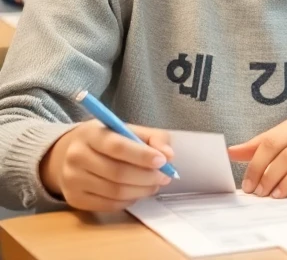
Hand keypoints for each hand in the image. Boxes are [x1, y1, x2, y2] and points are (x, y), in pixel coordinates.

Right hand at [39, 120, 174, 211]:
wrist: (68, 155)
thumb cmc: (107, 141)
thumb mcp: (128, 130)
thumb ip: (153, 138)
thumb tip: (169, 156)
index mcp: (91, 134)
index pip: (117, 147)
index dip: (142, 156)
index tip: (163, 161)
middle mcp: (76, 157)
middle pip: (117, 173)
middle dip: (147, 177)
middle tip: (165, 177)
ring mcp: (72, 180)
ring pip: (114, 192)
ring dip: (141, 190)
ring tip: (154, 185)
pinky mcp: (74, 199)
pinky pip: (108, 205)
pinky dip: (128, 200)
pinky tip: (136, 192)